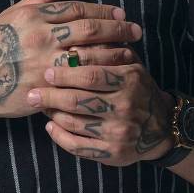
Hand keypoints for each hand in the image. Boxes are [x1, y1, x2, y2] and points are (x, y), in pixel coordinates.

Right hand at [0, 0, 142, 118]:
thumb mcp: (14, 13)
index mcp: (35, 16)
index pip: (78, 9)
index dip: (103, 10)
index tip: (121, 13)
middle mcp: (42, 37)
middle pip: (89, 30)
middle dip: (117, 29)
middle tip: (136, 30)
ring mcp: (45, 63)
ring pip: (89, 55)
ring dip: (114, 53)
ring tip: (131, 52)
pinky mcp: (45, 87)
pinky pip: (78, 82)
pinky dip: (98, 78)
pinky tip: (112, 76)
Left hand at [29, 46, 176, 166]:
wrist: (161, 126)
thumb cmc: (136, 86)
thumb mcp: (129, 62)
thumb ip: (106, 48)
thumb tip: (75, 38)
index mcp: (130, 79)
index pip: (91, 73)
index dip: (65, 72)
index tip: (46, 70)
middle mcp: (126, 107)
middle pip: (78, 99)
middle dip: (51, 94)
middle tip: (33, 91)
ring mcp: (119, 133)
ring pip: (74, 122)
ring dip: (52, 113)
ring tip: (39, 104)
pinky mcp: (113, 154)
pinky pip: (78, 146)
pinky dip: (59, 136)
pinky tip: (50, 125)